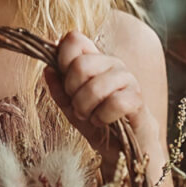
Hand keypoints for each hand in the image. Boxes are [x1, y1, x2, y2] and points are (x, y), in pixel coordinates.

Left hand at [44, 31, 156, 168]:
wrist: (121, 147)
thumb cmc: (96, 121)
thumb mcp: (70, 106)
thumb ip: (59, 88)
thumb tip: (48, 69)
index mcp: (94, 59)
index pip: (74, 39)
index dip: (63, 60)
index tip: (65, 82)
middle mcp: (111, 63)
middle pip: (81, 64)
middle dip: (72, 92)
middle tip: (77, 106)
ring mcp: (127, 79)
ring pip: (95, 87)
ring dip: (85, 108)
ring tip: (89, 116)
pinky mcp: (137, 98)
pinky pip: (114, 103)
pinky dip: (102, 118)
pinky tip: (103, 121)